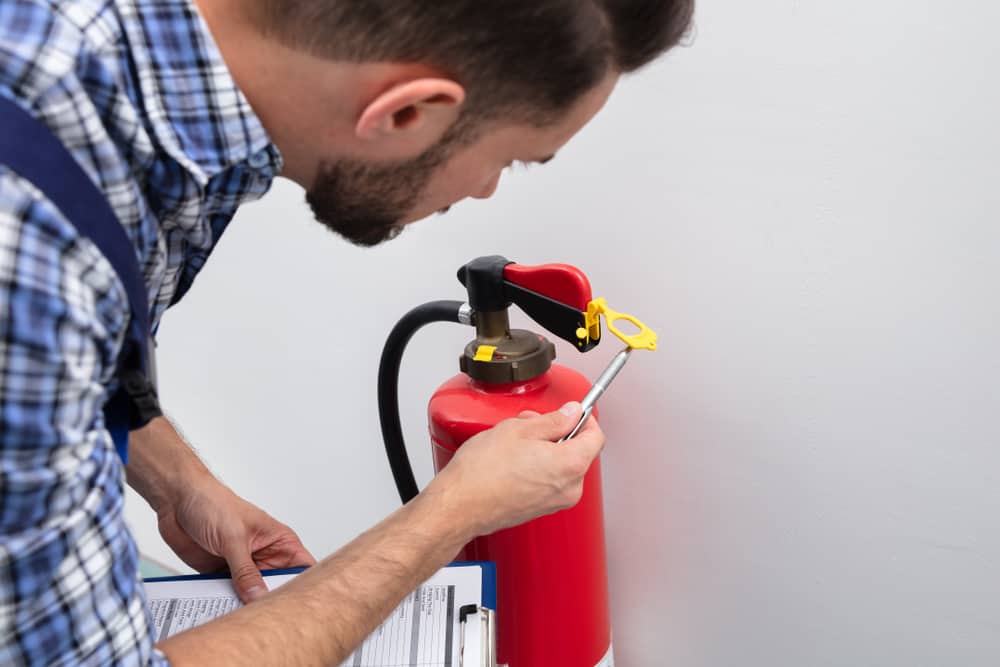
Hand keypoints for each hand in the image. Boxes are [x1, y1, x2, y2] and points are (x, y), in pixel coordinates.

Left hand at [156, 476, 316, 602]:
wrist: (178, 501)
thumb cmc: (213, 503)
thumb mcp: (234, 537)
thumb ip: (245, 570)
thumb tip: (258, 596)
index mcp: (279, 541)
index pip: (303, 567)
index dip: (305, 586)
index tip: (296, 604)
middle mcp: (264, 556)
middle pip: (279, 587)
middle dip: (273, 601)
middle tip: (267, 616)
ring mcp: (243, 567)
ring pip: (253, 595)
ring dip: (247, 605)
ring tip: (243, 615)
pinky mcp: (221, 576)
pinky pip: (228, 596)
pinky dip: (225, 603)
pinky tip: (222, 610)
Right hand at [427, 402, 604, 535]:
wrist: (460, 506)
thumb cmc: (482, 472)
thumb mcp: (519, 429)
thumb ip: (553, 419)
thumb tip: (571, 413)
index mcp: (570, 464)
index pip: (595, 436)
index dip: (583, 419)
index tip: (571, 412)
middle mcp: (569, 488)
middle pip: (579, 451)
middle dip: (559, 433)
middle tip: (532, 424)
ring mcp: (555, 502)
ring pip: (562, 466)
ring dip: (546, 450)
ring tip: (516, 443)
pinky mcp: (541, 509)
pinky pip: (550, 481)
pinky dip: (539, 468)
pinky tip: (514, 461)